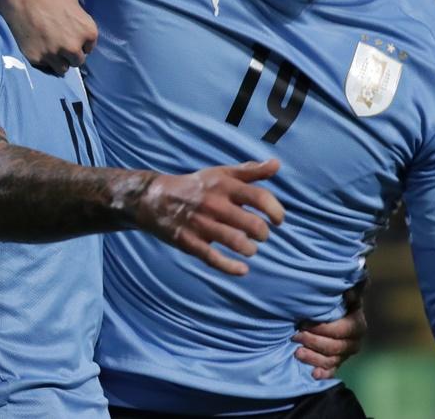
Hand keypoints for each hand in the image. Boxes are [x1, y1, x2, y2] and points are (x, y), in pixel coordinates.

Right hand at [0, 0, 98, 74]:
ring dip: (58, 60)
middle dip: (70, 53)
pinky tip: (36, 44)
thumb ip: (78, 23)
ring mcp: (54, 54)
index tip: (71, 37)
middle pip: (77, 61)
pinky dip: (41, 58)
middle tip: (60, 44)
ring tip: (49, 48)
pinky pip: (44, 65)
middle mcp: (73, 46)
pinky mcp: (35, 58)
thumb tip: (77, 32)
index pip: (89, 48)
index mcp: (87, 31)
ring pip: (62, 68)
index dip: (80, 43)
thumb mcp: (73, 4)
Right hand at [137, 159, 284, 275]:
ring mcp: (201, 224)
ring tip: (250, 248)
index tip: (279, 220)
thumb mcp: (222, 173)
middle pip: (251, 224)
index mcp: (225, 186)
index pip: (259, 197)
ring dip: (249, 249)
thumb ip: (250, 171)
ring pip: (236, 242)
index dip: (275, 211)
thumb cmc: (197, 186)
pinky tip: (242, 270)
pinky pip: (213, 259)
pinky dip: (231, 267)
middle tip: (262, 235)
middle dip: (263, 234)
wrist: (155, 198)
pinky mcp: (190, 242)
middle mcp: (215, 204)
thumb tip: (276, 164)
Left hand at [293, 278, 367, 379]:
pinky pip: (331, 372)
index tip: (304, 322)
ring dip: (314, 358)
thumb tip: (349, 290)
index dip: (323, 329)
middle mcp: (354, 341)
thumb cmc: (332, 297)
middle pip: (336, 348)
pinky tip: (313, 374)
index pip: (342, 330)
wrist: (327, 310)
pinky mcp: (336, 363)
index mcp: (357, 323)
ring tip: (296, 352)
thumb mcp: (340, 290)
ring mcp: (345, 354)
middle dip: (314, 342)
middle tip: (295, 335)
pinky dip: (323, 374)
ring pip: (332, 361)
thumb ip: (350, 287)